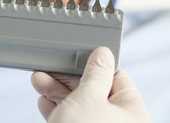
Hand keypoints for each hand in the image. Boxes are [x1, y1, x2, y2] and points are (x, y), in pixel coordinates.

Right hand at [31, 47, 150, 122]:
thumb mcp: (89, 98)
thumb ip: (95, 74)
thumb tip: (102, 54)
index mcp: (131, 112)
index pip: (117, 78)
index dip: (96, 64)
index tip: (77, 55)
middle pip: (93, 91)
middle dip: (68, 78)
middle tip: (50, 66)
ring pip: (78, 106)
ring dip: (56, 91)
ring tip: (38, 80)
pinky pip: (69, 120)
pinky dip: (55, 109)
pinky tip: (43, 101)